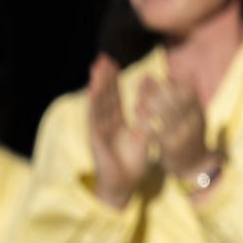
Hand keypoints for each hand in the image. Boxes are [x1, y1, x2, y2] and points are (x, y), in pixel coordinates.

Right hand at [88, 56, 152, 207]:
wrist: (124, 185)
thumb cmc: (132, 163)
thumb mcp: (143, 136)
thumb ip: (144, 120)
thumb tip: (149, 102)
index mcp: (116, 124)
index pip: (114, 98)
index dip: (114, 82)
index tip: (114, 64)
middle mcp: (105, 124)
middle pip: (104, 97)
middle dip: (104, 78)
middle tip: (104, 58)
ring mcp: (99, 130)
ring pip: (98, 104)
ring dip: (97, 85)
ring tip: (96, 68)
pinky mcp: (96, 139)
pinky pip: (94, 118)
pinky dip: (93, 103)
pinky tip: (93, 90)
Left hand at [138, 76, 211, 179]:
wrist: (196, 165)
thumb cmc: (189, 136)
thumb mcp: (193, 115)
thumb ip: (184, 98)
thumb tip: (169, 76)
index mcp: (198, 110)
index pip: (185, 90)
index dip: (168, 82)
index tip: (151, 76)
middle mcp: (193, 121)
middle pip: (173, 100)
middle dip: (155, 89)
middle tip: (140, 82)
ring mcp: (183, 134)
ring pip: (164, 114)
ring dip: (148, 104)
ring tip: (136, 100)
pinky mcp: (172, 147)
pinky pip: (156, 132)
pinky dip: (144, 123)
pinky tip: (136, 117)